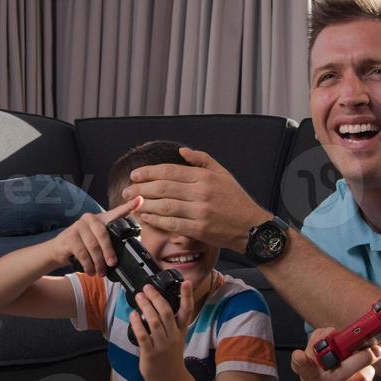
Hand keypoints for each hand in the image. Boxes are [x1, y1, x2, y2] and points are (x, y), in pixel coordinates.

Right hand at [52, 197, 140, 274]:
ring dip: (98, 263)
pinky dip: (88, 265)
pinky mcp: (69, 236)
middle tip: (112, 264)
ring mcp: (78, 226)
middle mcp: (89, 218)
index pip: (116, 212)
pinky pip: (82, 253)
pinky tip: (90, 270)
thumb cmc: (82, 246)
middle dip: (109, 252)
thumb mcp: (98, 242)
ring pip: (93, 246)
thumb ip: (110, 242)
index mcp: (101, 219)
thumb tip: (126, 253)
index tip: (139, 200)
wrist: (59, 250)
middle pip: (104, 234)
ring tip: (100, 272)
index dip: (128, 206)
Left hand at [122, 148, 270, 251]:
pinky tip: (146, 218)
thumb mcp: (223, 174)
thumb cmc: (236, 200)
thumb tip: (181, 150)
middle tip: (127, 190)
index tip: (135, 174)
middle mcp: (201, 193)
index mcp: (205, 177)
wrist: (252, 227)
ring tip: (132, 204)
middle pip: (163, 187)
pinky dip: (156, 220)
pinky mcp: (199, 229)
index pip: (170, 171)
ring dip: (144, 205)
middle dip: (141, 188)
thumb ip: (202, 160)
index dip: (149, 172)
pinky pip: (171, 224)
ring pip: (164, 206)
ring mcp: (200, 212)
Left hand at [132, 280, 195, 380]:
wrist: (169, 379)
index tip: (186, 282)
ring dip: (145, 307)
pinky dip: (137, 323)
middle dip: (156, 298)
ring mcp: (162, 345)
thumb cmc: (170, 356)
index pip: (187, 311)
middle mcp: (173, 336)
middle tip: (147, 288)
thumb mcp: (177, 338)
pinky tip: (133, 315)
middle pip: (166, 312)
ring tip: (139, 297)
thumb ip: (172, 322)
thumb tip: (160, 303)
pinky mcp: (150, 353)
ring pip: (154, 321)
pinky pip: (143, 335)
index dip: (187, 296)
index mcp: (180, 331)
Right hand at [291, 328, 380, 380]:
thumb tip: (331, 331)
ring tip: (359, 370)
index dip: (301, 361)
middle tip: (375, 350)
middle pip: (341, 373)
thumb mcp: (311, 367)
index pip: (302, 366)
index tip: (300, 355)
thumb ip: (316, 345)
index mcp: (308, 377)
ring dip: (367, 369)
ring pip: (363, 378)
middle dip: (361, 359)